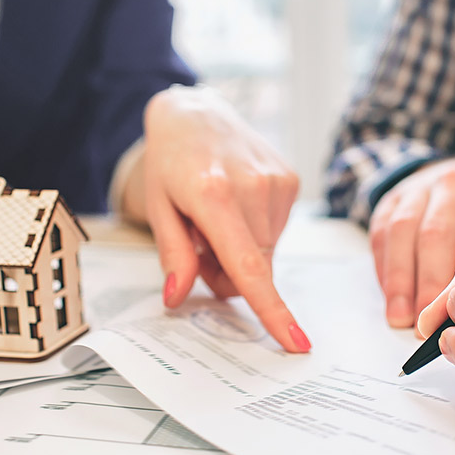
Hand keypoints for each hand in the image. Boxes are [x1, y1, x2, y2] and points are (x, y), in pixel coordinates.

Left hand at [122, 85, 307, 352]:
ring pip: (266, 251)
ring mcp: (277, 182)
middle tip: (201, 250)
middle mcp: (252, 187)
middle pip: (254, 267)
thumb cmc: (171, 162)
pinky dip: (256, 230)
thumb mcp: (159, 207)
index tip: (295, 341)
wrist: (196, 114)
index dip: (272, 309)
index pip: (248, 266)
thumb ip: (173, 255)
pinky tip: (239, 205)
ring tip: (218, 218)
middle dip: (228, 274)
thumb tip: (178, 298)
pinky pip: (276, 230)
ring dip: (243, 250)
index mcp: (214, 195)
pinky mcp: (291, 179)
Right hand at [369, 158, 454, 330]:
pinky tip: (391, 300)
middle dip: (430, 285)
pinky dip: (384, 270)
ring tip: (401, 319)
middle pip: (438, 235)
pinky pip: (383, 234)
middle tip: (427, 326)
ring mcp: (420, 188)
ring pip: (404, 233)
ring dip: (401, 281)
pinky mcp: (392, 199)